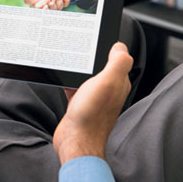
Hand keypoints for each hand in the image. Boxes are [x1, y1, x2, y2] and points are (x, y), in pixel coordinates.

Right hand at [53, 43, 132, 163]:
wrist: (75, 142)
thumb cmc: (91, 115)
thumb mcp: (107, 82)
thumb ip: (117, 63)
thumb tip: (120, 47)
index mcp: (118, 83)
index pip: (117, 59)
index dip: (109, 48)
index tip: (97, 39)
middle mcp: (109, 91)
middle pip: (101, 66)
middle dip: (92, 57)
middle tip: (81, 47)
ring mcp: (94, 99)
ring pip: (88, 77)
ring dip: (80, 69)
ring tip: (71, 61)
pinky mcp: (80, 105)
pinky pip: (76, 88)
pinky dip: (70, 82)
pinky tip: (62, 80)